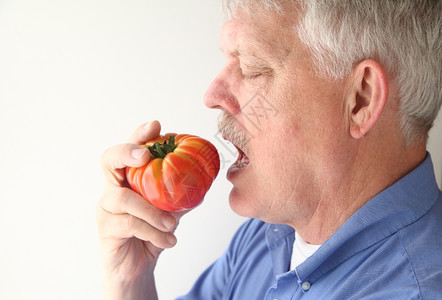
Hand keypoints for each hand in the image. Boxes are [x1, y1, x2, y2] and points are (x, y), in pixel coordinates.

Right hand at [97, 121, 186, 298]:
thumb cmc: (151, 233)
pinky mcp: (106, 229)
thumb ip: (181, 195)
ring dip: (152, 211)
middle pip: (109, 160)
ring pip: (124, 199)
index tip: (156, 125)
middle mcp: (113, 188)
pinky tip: (169, 240)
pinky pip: (130, 225)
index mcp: (129, 179)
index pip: (129, 150)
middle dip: (127, 152)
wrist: (136, 267)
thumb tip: (206, 178)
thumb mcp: (170, 211)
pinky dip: (153, 232)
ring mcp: (106, 208)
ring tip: (172, 224)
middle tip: (145, 156)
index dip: (139, 135)